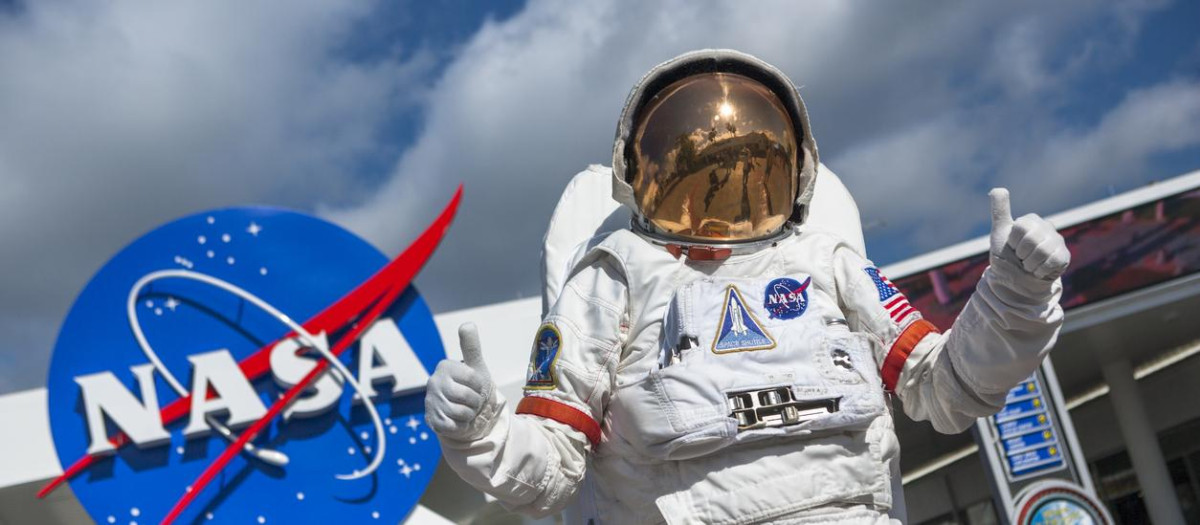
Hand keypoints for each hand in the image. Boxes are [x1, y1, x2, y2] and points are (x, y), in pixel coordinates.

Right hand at [425, 323, 495, 440]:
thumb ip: (471, 346)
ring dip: (470, 414)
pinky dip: (461, 425)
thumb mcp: (475, 366)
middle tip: (471, 400)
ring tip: (465, 409)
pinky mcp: (431, 420)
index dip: (480, 386)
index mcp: (445, 366)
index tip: (476, 386)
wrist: (463, 411)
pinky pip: (454, 426)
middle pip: (468, 397)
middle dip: (476, 402)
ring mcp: (431, 401)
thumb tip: (467, 324)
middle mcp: (434, 382)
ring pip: (462, 413)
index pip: (473, 379)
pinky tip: (458, 420)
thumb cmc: (471, 386)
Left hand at [989, 188, 1069, 279]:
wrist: (1015, 282)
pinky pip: (1053, 261)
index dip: (1013, 242)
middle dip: (1021, 254)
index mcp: (1031, 221)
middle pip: (1031, 239)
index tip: (1013, 247)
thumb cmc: (1007, 256)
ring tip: (1029, 264)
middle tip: (1021, 258)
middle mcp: (1047, 227)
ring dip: (1030, 264)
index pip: (1020, 228)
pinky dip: (1040, 270)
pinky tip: (1038, 270)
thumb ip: (1000, 211)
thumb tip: (998, 189)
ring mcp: (1057, 242)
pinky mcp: (1064, 256)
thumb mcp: (1000, 234)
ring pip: (1042, 251)